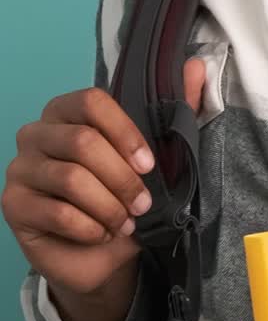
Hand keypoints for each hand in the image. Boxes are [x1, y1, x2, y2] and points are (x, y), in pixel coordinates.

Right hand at [2, 58, 205, 296]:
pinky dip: (90, 228)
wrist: (103, 255)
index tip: (149, 165)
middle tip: (142, 204)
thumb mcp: (159, 156)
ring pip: (71, 179)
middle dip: (121, 178)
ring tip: (125, 222)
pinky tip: (101, 234)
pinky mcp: (13, 204)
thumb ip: (177, 108)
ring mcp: (20, 168)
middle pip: (82, 142)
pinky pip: (57, 213)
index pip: (92, 101)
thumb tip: (197, 65)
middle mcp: (37, 132)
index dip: (125, 133)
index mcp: (67, 111)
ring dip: (108, 207)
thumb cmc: (125, 198)